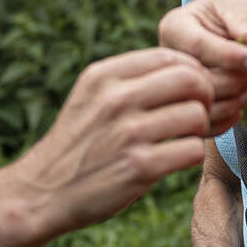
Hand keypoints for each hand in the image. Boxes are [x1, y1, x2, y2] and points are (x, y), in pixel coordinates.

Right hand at [14, 48, 214, 238]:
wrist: (42, 192)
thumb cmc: (81, 139)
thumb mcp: (93, 94)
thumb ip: (134, 77)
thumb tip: (193, 66)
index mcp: (105, 75)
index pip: (170, 55)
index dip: (192, 69)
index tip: (192, 87)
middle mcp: (115, 99)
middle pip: (191, 79)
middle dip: (204, 94)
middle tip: (199, 110)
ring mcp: (127, 134)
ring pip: (196, 115)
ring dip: (200, 127)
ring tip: (186, 135)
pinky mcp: (138, 168)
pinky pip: (191, 150)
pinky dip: (192, 153)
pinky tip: (177, 156)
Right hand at [159, 0, 246, 132]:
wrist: (222, 36)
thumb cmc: (227, 18)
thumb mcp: (235, 8)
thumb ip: (245, 21)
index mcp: (173, 26)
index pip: (197, 45)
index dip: (230, 55)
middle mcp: (165, 59)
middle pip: (195, 79)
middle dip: (233, 79)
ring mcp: (168, 87)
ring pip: (197, 105)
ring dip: (232, 101)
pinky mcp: (178, 109)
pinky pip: (200, 125)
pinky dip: (225, 120)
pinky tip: (240, 106)